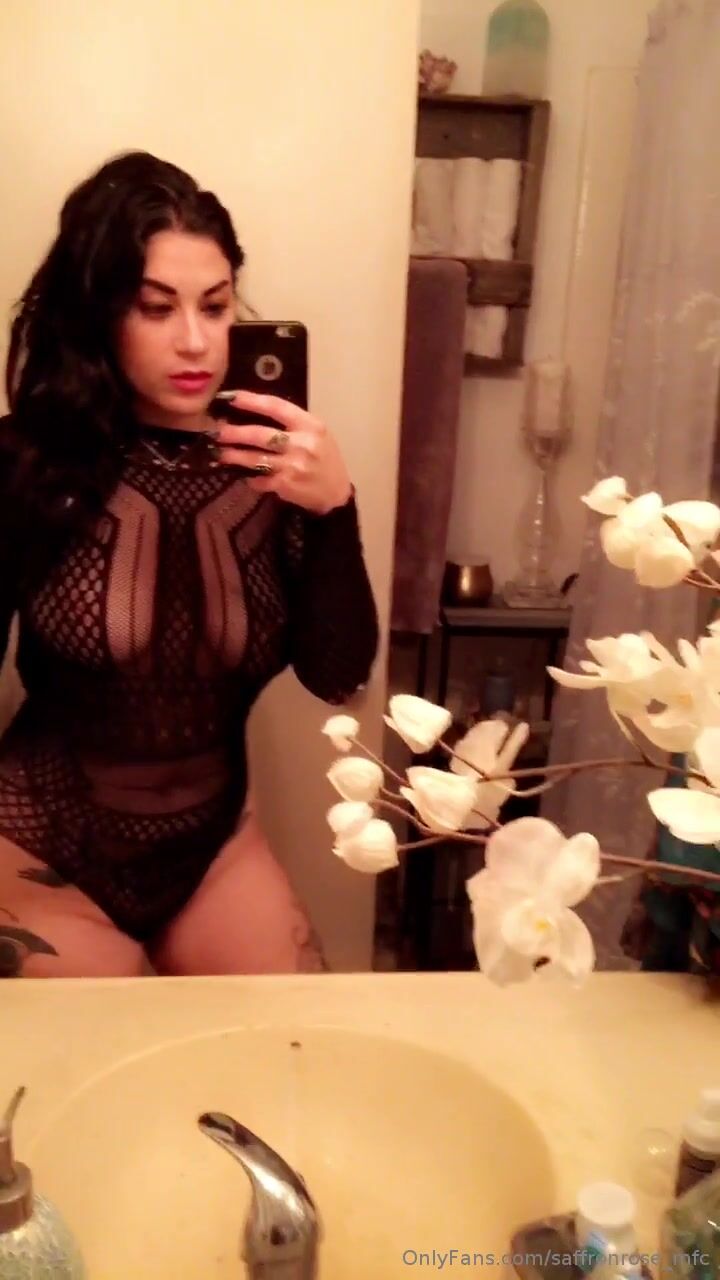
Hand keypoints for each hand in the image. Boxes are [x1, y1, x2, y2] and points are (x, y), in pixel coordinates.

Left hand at [215, 391, 351, 514]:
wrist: (336, 493)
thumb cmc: (324, 459)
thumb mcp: (316, 434)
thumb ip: (292, 423)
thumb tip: (256, 413)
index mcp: (309, 425)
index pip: (276, 407)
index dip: (251, 401)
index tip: (231, 398)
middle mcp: (301, 444)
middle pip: (260, 434)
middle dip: (235, 433)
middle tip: (218, 431)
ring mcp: (292, 466)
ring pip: (254, 458)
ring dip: (234, 456)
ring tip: (220, 453)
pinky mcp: (285, 485)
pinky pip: (259, 479)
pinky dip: (249, 477)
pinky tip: (243, 475)